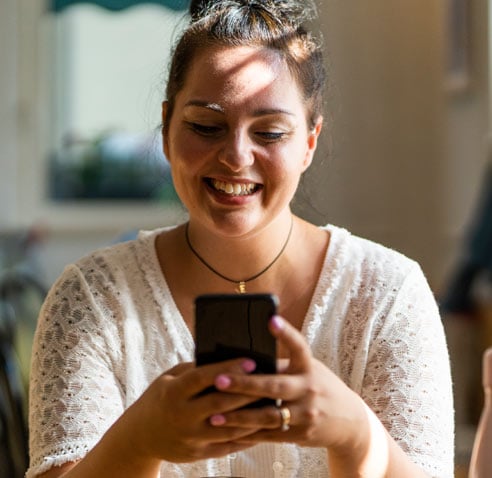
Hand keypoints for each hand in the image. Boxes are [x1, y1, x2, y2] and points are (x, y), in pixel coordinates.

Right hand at [122, 358, 263, 463]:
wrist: (140, 436)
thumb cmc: (161, 397)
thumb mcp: (170, 378)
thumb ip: (194, 370)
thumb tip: (226, 357)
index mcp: (173, 392)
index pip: (203, 378)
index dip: (227, 369)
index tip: (250, 361)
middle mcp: (181, 416)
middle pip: (220, 404)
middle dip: (247, 392)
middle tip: (270, 381)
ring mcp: (190, 437)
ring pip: (229, 427)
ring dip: (253, 416)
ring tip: (273, 403)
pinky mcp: (198, 453)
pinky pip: (228, 445)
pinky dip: (247, 436)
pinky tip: (263, 425)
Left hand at [207, 316, 367, 451]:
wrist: (348, 422)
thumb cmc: (319, 387)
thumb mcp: (309, 371)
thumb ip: (283, 366)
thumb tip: (245, 358)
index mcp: (309, 367)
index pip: (299, 346)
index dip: (286, 333)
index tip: (270, 320)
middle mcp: (310, 389)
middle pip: (275, 386)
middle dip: (245, 384)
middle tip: (219, 380)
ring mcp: (307, 413)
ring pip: (269, 416)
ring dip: (240, 416)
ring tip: (215, 415)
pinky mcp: (302, 434)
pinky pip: (271, 435)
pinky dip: (250, 433)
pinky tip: (230, 432)